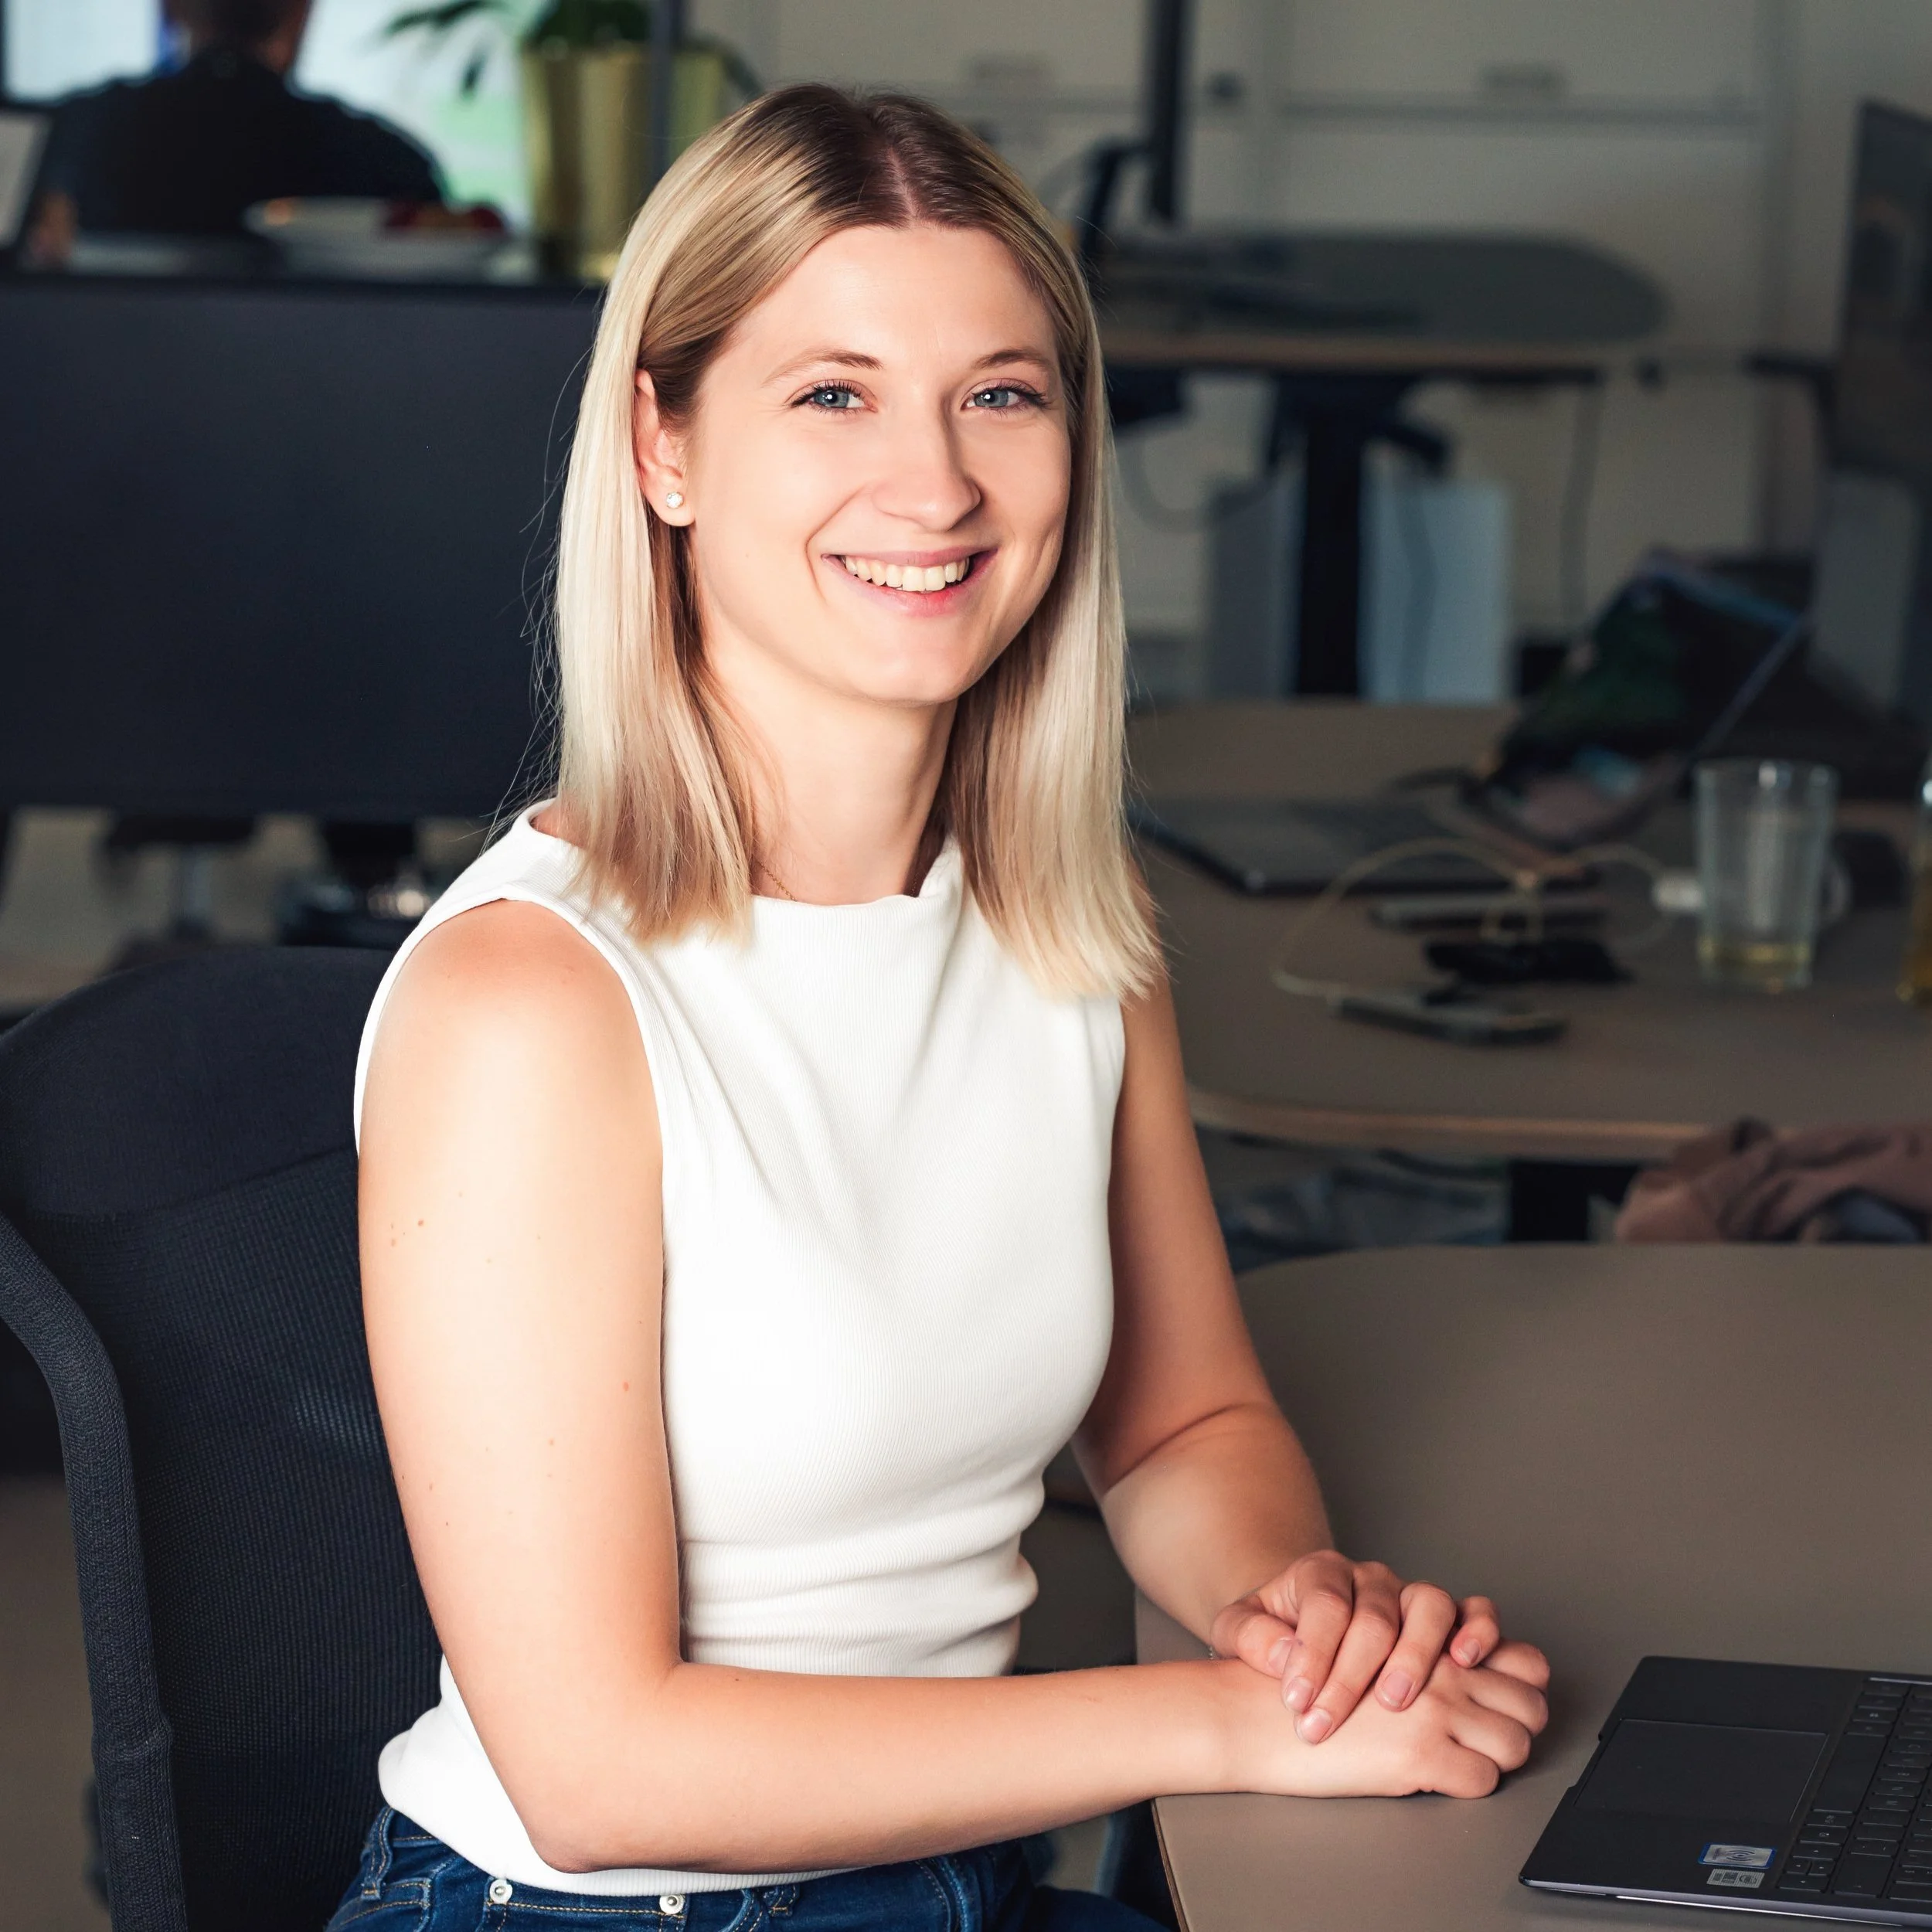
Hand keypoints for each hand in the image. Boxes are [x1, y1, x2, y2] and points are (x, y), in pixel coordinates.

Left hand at [1208, 1550, 1506, 1741]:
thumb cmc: (1274, 1630)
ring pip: (1430, 1607)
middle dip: (1351, 1676)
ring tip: (1396, 1701)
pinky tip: (1466, 1662)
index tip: (1297, 1703)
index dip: (1312, 1655)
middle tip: (1328, 1723)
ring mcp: (1410, 1595)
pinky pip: (1474, 1611)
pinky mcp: (1444, 1619)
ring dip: (1416, 1655)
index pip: (1324, 1606)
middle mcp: (1370, 1579)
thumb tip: (1285, 1657)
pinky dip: (1477, 1632)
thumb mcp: (1238, 1627)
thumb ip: (1250, 1636)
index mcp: (1320, 1573)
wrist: (1301, 1617)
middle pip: (1375, 1616)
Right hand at [1215, 1641, 1551, 1799]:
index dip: (1518, 1673)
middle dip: (1519, 1718)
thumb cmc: (1295, 1678)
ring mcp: (1434, 1711)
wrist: (1250, 1713)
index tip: (1497, 1689)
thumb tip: (1469, 1660)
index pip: (1511, 1648)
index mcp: (1422, 1630)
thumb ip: (1409, 1642)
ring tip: (1468, 1754)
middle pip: (1529, 1698)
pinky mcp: (1419, 1755)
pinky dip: (1469, 1783)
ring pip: (1515, 1740)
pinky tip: (1438, 1776)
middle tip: (1490, 1729)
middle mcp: (1439, 1667)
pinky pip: (1481, 1779)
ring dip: (1499, 1753)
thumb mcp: (1351, 1639)